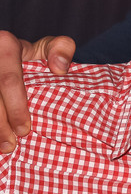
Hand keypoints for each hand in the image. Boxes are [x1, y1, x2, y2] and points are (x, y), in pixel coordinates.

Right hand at [0, 32, 75, 151]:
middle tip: (12, 145)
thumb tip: (60, 68)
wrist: (5, 52)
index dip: (16, 108)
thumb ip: (61, 49)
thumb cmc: (33, 55)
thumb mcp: (49, 46)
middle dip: (0, 124)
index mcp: (5, 45)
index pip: (9, 81)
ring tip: (3, 147)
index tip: (25, 130)